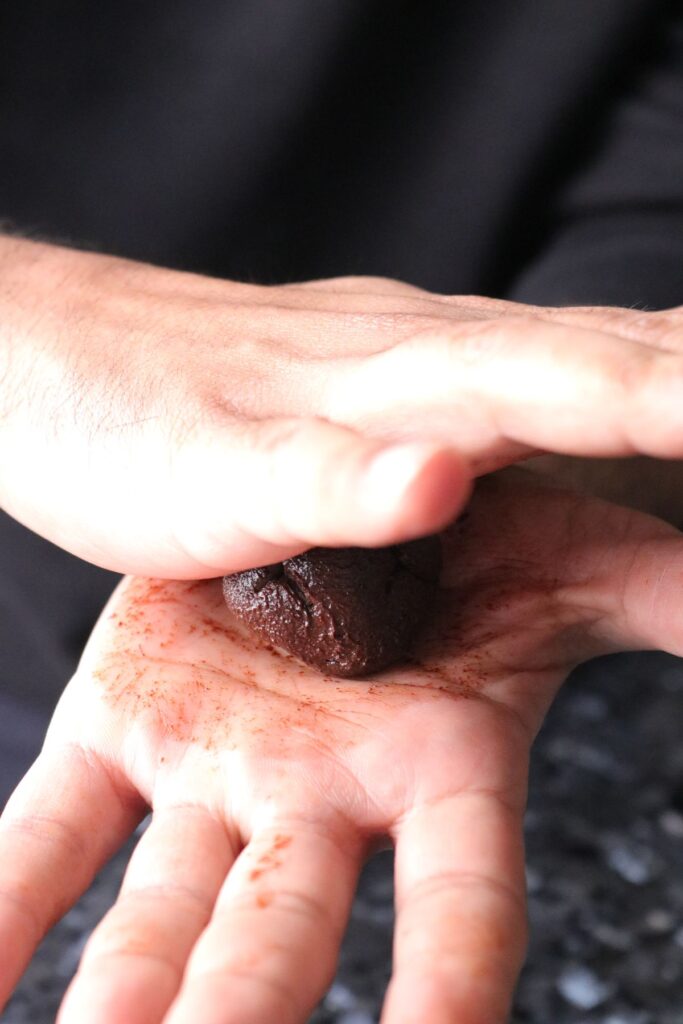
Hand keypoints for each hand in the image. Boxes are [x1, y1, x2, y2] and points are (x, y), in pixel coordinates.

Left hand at [1, 471, 681, 1023]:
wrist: (338, 480)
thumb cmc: (462, 529)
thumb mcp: (559, 554)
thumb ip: (652, 590)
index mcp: (433, 754)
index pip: (458, 894)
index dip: (448, 984)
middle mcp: (321, 787)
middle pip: (280, 932)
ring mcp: (215, 761)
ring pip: (161, 912)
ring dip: (120, 1007)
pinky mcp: (125, 720)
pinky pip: (46, 832)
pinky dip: (3, 912)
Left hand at [3, 235, 682, 575]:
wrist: (46, 366)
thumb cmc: (116, 425)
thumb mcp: (209, 479)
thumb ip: (330, 482)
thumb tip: (448, 474)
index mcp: (403, 378)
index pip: (591, 381)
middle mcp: (428, 354)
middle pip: (611, 354)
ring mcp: (411, 364)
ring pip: (577, 358)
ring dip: (667, 379)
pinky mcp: (386, 389)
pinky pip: (525, 383)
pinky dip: (608, 391)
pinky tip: (626, 408)